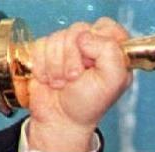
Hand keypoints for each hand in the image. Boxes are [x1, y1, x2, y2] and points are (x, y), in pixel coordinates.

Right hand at [27, 18, 132, 151]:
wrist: (60, 121)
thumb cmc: (88, 106)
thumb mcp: (112, 82)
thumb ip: (110, 53)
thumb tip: (86, 38)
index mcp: (113, 52)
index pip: (106, 27)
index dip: (96, 41)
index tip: (93, 62)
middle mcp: (92, 48)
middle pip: (77, 30)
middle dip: (72, 58)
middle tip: (75, 78)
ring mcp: (69, 49)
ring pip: (57, 37)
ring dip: (56, 65)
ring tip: (63, 83)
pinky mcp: (48, 52)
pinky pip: (41, 45)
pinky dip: (42, 65)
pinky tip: (50, 79)